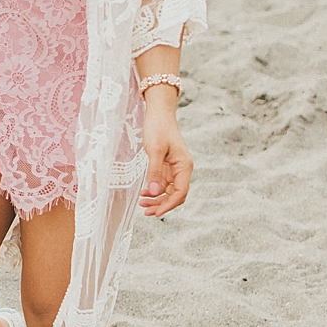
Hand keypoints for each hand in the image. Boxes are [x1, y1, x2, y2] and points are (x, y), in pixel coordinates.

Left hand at [138, 93, 191, 216]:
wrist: (158, 113)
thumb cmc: (159, 128)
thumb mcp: (155, 150)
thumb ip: (155, 172)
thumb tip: (153, 192)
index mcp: (184, 166)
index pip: (180, 192)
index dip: (169, 205)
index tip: (156, 212)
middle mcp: (182, 169)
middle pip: (175, 195)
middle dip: (161, 205)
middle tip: (146, 211)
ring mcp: (174, 169)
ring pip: (168, 191)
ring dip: (157, 199)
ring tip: (142, 204)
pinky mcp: (166, 166)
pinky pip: (162, 184)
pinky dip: (154, 190)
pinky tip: (144, 193)